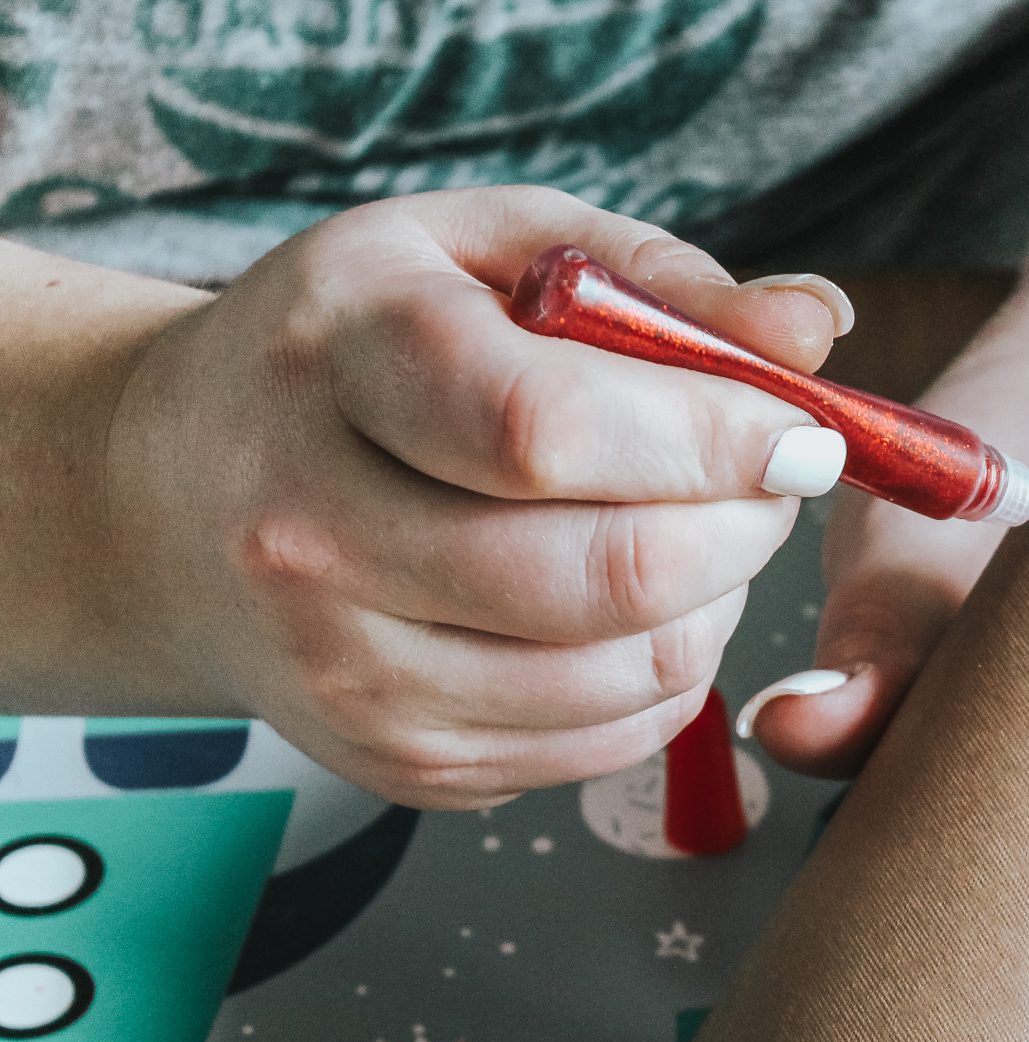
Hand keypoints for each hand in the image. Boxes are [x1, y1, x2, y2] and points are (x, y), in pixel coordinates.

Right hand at [90, 187, 854, 806]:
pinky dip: (670, 671)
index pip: (546, 429)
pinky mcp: (401, 763)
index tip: (801, 429)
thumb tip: (814, 332)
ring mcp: (349, 675)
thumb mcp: (483, 249)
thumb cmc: (356, 350)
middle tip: (772, 478)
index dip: (713, 436)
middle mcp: (312, 536)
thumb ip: (655, 277)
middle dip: (746, 526)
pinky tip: (636, 602)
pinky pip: (612, 739)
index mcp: (333, 365)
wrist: (172, 500)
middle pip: (608, 574)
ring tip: (696, 528)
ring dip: (720, 601)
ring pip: (633, 672)